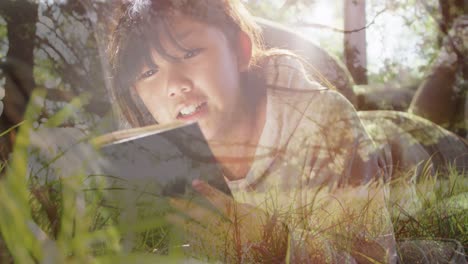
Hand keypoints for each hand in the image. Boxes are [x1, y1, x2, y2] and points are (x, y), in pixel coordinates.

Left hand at [168, 180, 287, 261]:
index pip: (223, 203)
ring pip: (201, 234)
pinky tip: (183, 237)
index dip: (209, 192)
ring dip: (184, 225)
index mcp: (243, 220)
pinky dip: (193, 241)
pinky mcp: (224, 256)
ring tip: (170, 217)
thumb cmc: (271, 231)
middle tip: (171, 201)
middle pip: (206, 219)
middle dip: (188, 208)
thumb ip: (238, 209)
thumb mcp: (257, 215)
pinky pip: (204, 248)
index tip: (194, 182)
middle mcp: (232, 233)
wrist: (279, 256)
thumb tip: (220, 202)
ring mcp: (226, 246)